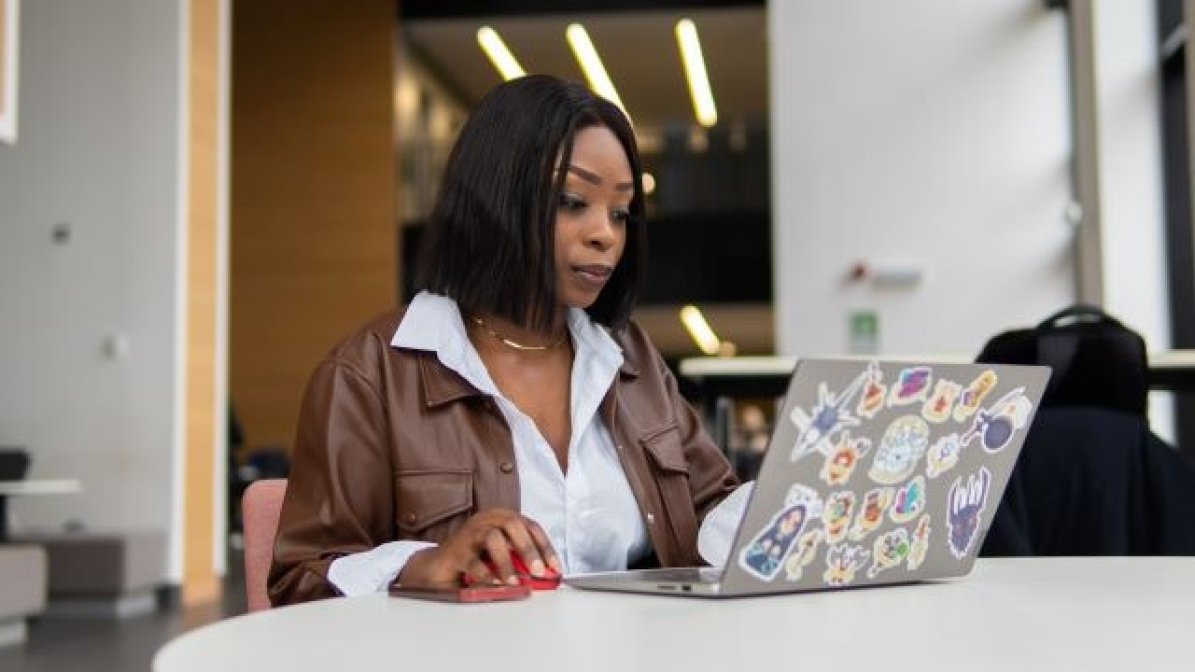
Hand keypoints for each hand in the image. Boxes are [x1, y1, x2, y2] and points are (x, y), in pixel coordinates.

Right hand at [397, 509, 559, 589]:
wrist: (438, 566)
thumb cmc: (475, 559)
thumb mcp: (502, 556)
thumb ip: (521, 560)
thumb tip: (546, 575)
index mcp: (501, 518)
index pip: (530, 526)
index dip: (545, 546)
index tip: (555, 567)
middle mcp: (485, 521)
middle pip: (512, 525)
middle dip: (528, 549)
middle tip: (538, 572)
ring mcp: (469, 534)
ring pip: (492, 538)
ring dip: (507, 562)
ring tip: (515, 582)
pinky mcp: (455, 552)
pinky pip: (473, 561)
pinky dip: (486, 574)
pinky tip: (495, 584)